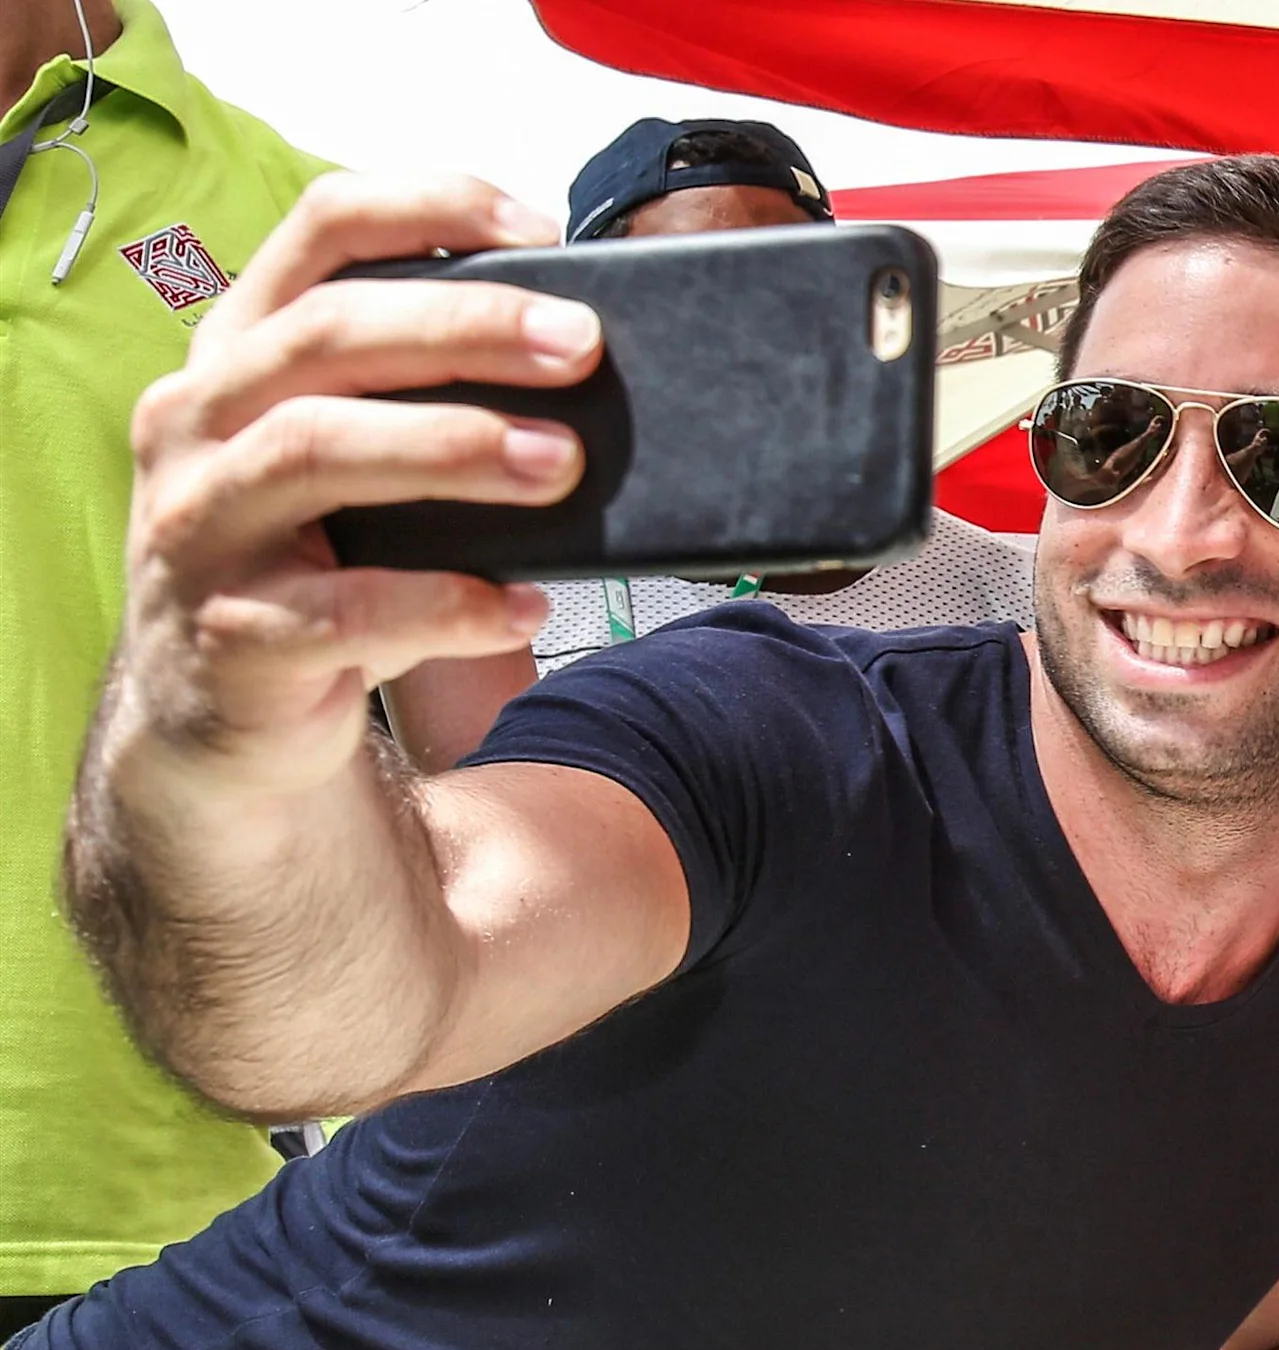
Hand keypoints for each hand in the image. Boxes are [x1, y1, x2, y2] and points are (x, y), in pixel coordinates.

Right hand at [115, 174, 595, 797]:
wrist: (217, 713)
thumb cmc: (314, 558)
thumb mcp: (350, 456)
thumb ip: (424, 398)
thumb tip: (579, 363)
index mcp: (239, 351)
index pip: (320, 228)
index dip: (430, 207)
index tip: (542, 228)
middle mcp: (197, 419)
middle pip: (328, 335)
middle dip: (467, 329)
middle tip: (581, 346)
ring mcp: (200, 524)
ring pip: (316, 450)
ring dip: (453, 447)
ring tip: (562, 463)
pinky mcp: (231, 634)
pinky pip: (346, 610)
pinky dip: (447, 604)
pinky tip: (522, 606)